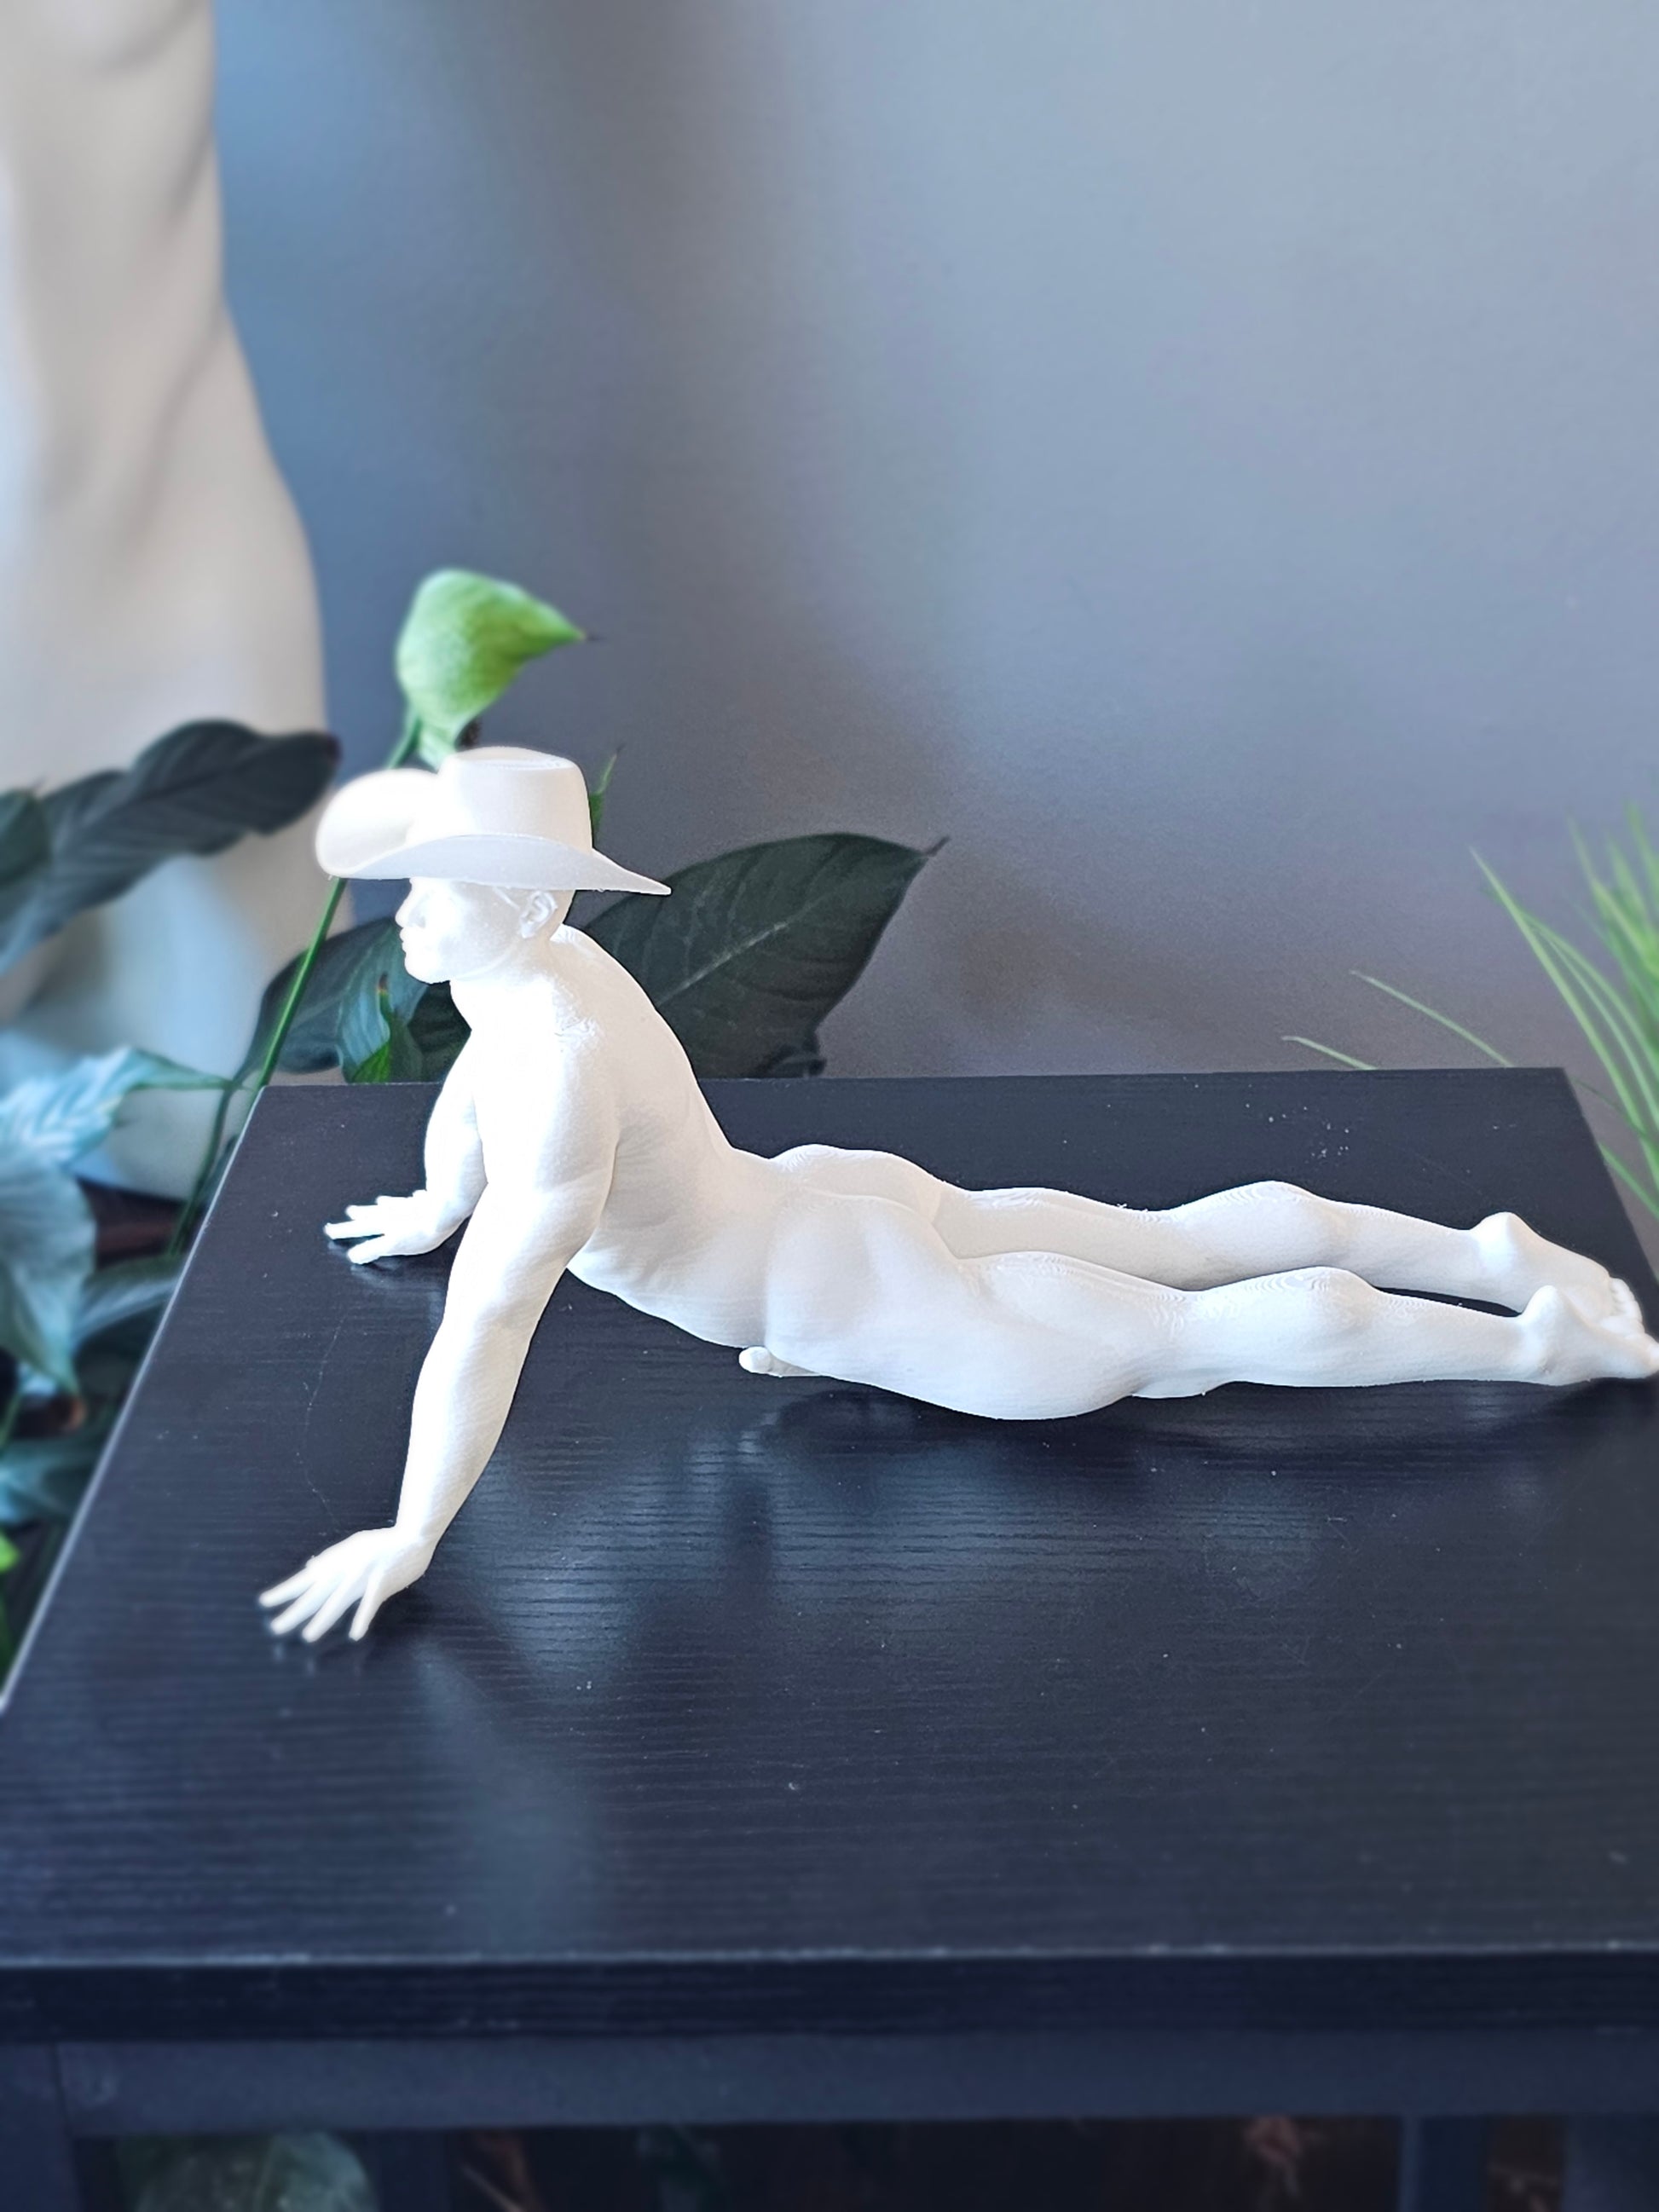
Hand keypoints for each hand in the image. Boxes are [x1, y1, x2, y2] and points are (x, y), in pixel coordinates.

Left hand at [260, 1526, 435, 1641]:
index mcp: (337, 1561)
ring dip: (323, 1619)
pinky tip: (355, 1634)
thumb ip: (331, 1558)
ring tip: (308, 1636)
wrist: (414, 1535)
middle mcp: (346, 1567)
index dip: (285, 1591)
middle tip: (276, 1628)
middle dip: (295, 1611)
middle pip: (316, 1593)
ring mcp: (364, 1573)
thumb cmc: (384, 1542)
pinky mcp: (383, 1580)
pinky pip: (371, 1602)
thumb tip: (311, 1567)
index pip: (305, 1579)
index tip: (264, 1602)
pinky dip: (362, 1617)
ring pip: (339, 1599)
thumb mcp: (354, 1545)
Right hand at [325, 1189, 458, 1262]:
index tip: (329, 1231)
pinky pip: (411, 1201)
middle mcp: (392, 1214)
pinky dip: (407, 1202)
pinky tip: (412, 1197)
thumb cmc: (422, 1230)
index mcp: (383, 1224)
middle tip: (345, 1216)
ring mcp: (408, 1207)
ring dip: (377, 1208)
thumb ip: (373, 1249)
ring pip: (388, 1207)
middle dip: (357, 1219)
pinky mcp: (425, 1203)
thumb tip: (354, 1256)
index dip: (345, 1232)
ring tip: (369, 1206)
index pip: (360, 1229)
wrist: (445, 1208)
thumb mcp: (394, 1244)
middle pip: (371, 1217)